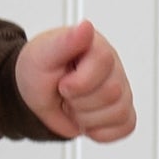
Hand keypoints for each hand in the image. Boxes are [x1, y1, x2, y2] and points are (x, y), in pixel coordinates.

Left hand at [14, 21, 135, 142]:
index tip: (62, 84)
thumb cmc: (38, 71)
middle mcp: (113, 67)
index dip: (79, 82)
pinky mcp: (123, 112)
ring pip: (119, 112)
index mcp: (95, 47)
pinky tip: (85, 118)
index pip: (104, 63)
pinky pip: (124, 127)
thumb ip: (65, 42)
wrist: (33, 95)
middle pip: (111, 92)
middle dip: (79, 101)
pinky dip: (99, 131)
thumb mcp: (42, 56)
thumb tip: (86, 27)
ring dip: (87, 117)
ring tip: (74, 104)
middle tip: (65, 93)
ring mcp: (121, 90)